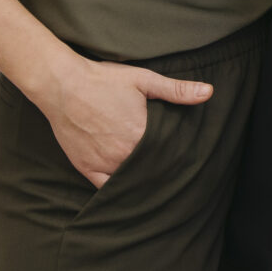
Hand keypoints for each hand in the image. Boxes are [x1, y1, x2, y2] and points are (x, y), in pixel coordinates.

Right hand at [40, 57, 212, 187]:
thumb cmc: (103, 80)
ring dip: (142, 180)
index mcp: (141, 135)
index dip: (179, 157)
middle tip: (175, 172)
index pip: (169, 155)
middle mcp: (123, 154)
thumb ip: (177, 90)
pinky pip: (105, 189)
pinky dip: (118, 190)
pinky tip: (129, 189)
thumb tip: (209, 92)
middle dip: (163, 170)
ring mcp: (103, 163)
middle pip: (151, 170)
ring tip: (156, 182)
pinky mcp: (86, 167)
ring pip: (131, 181)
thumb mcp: (144, 80)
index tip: (188, 160)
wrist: (62, 85)